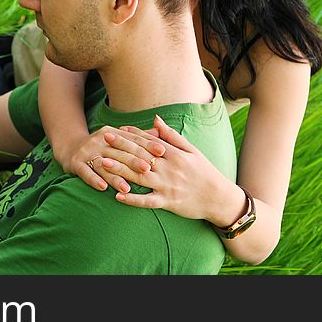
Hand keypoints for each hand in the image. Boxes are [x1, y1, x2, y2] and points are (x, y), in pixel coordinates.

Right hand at [56, 126, 165, 192]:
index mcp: (112, 133)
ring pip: (104, 164)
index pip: (132, 139)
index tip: (162, 151)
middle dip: (134, 161)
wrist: (70, 147)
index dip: (147, 144)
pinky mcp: (76, 163)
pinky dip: (94, 180)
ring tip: (127, 188)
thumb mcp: (117, 139)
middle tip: (148, 170)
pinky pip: (86, 172)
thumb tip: (159, 133)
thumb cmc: (102, 147)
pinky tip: (103, 188)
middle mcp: (100, 140)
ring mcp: (87, 151)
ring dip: (115, 177)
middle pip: (120, 151)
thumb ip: (137, 138)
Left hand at [100, 115, 231, 220]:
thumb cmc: (204, 172)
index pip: (148, 142)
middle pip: (140, 156)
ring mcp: (167, 186)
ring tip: (103, 163)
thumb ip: (171, 135)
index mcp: (174, 154)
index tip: (115, 129)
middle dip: (120, 147)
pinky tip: (117, 196)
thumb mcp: (192, 150)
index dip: (131, 135)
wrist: (219, 198)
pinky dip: (133, 199)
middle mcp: (169, 168)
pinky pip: (148, 202)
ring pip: (140, 177)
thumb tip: (155, 119)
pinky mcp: (168, 203)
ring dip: (120, 170)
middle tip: (102, 140)